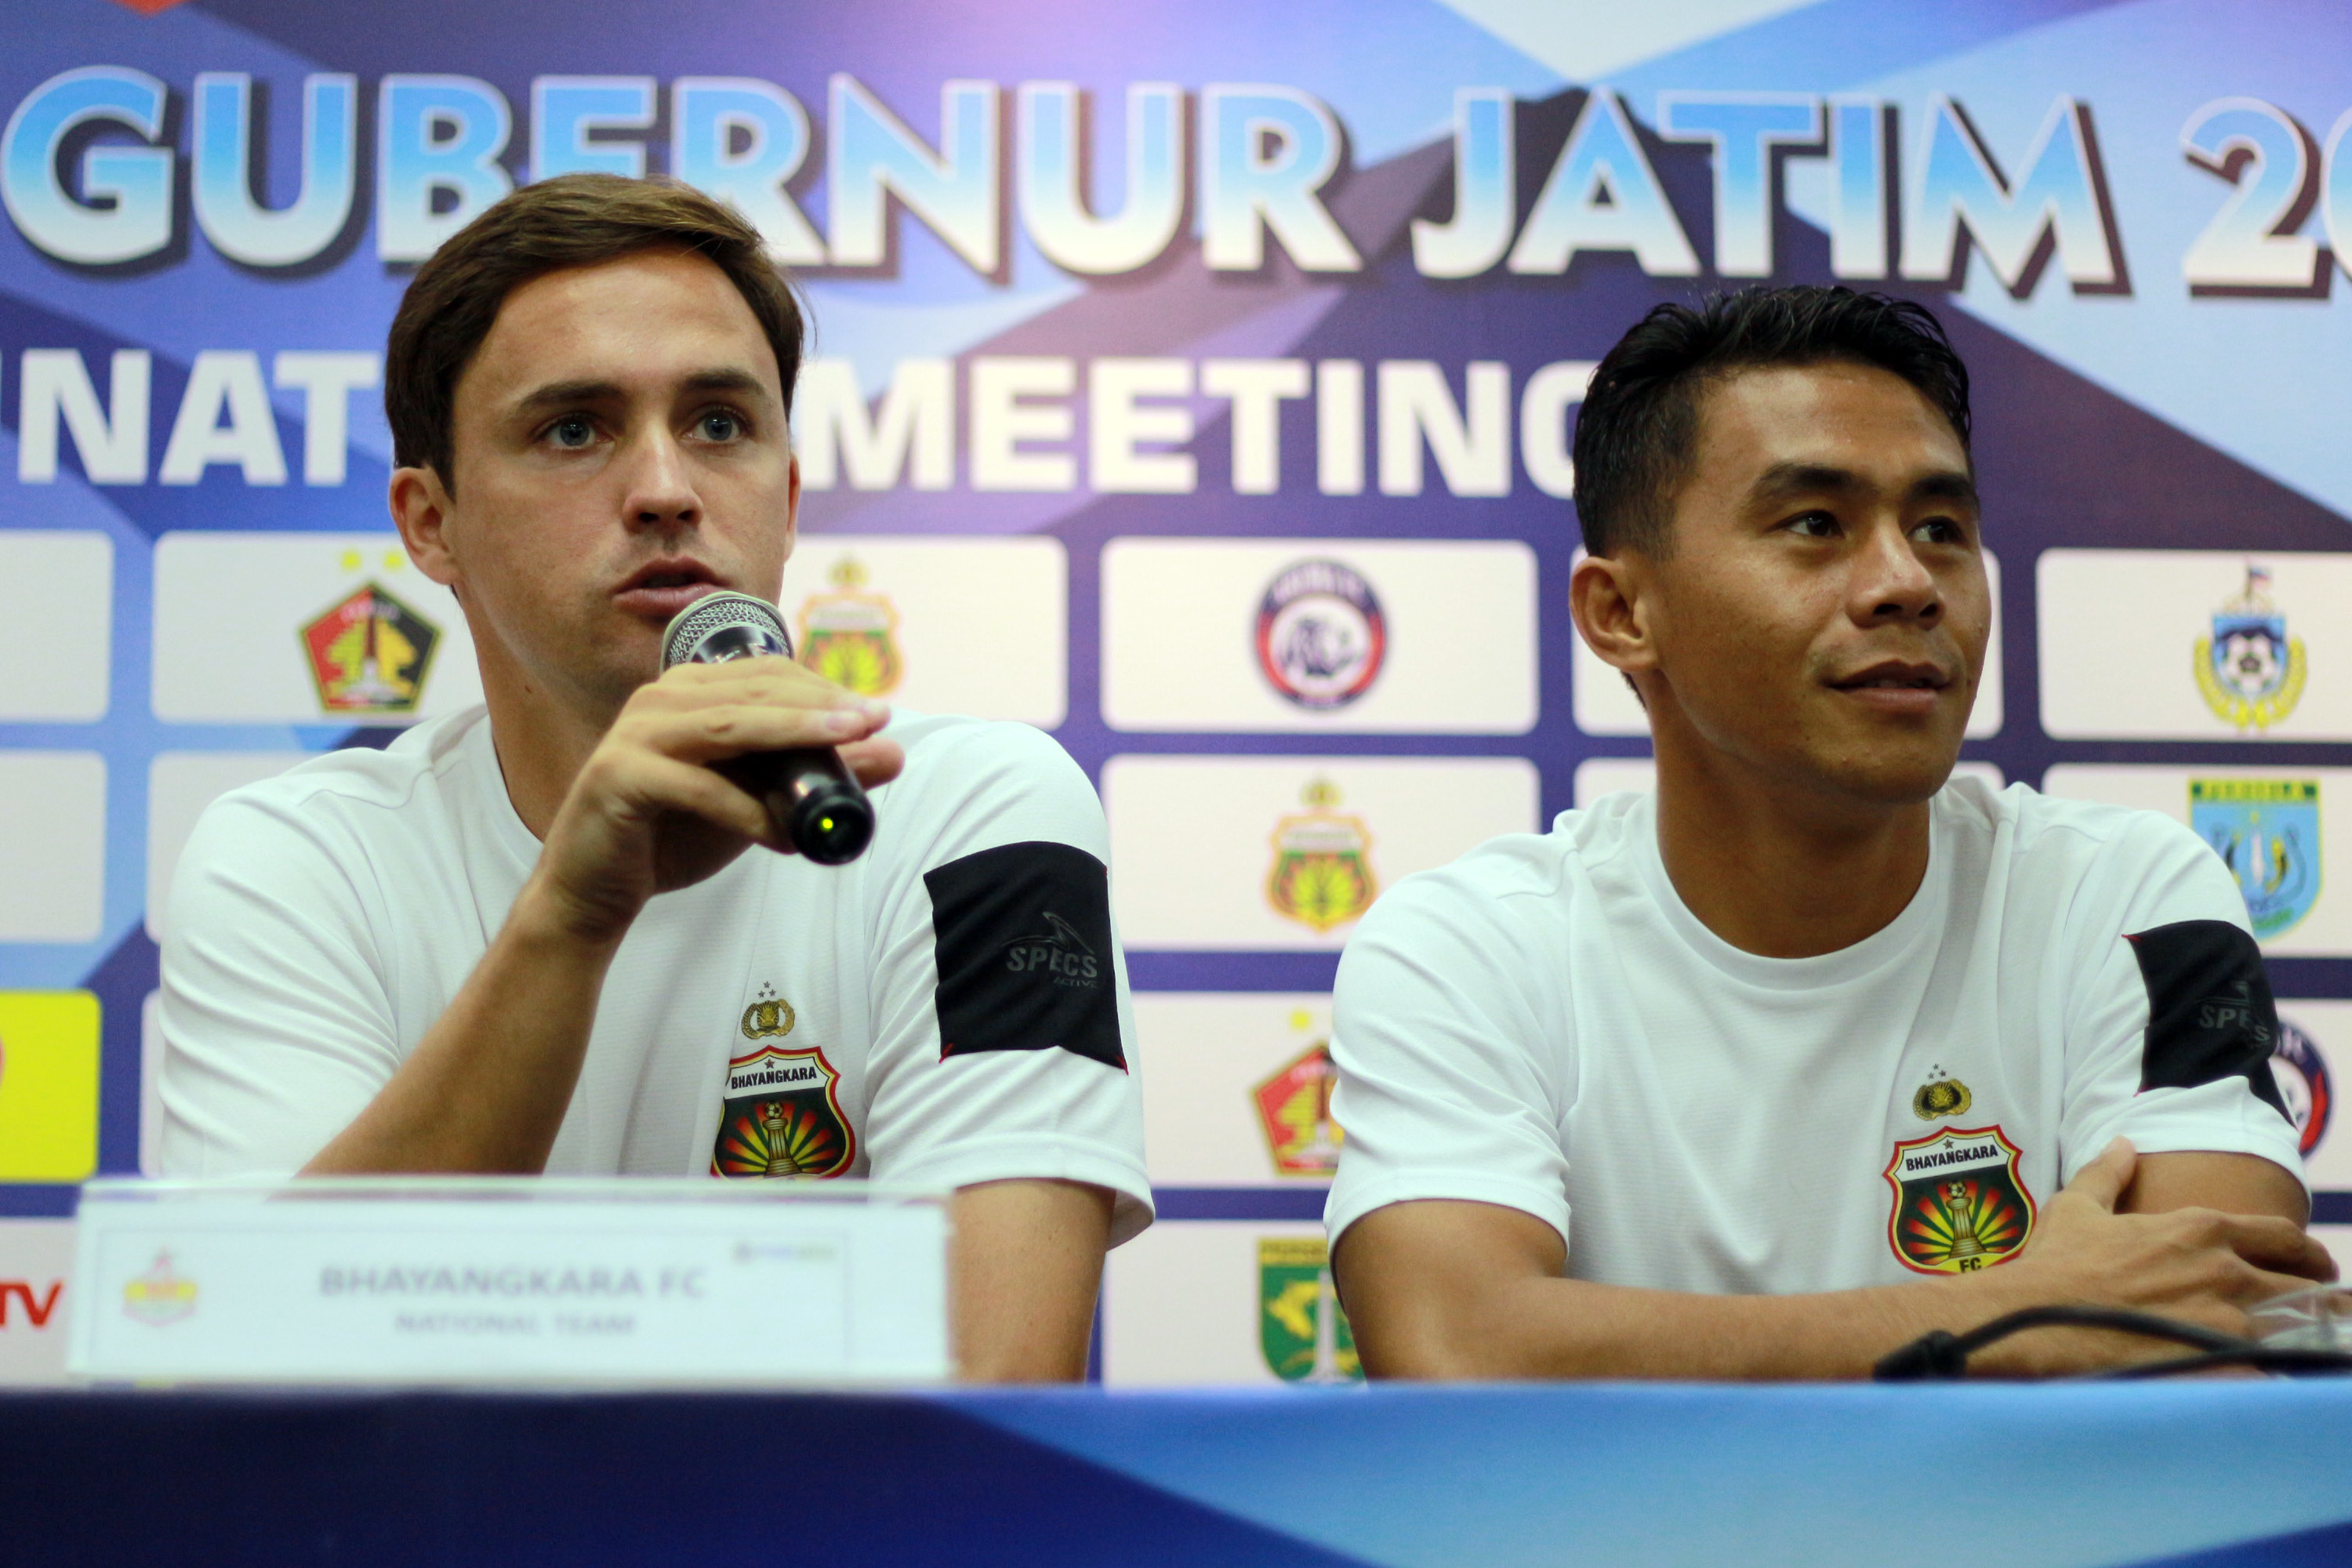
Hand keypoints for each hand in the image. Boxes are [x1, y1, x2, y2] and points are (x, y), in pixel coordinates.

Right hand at [525, 656, 904, 943]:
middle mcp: (661, 698)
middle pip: (755, 691)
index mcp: (692, 691)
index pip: (769, 675)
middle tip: (874, 723)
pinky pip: (696, 786)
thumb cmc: (676, 836)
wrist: (596, 890)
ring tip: (849, 749)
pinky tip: (781, 834)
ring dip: (794, 736)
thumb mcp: (759, 802)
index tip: (877, 714)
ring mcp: (635, 733)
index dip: (824, 690)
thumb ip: (817, 774)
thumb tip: (893, 753)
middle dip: (821, 707)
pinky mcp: (618, 775)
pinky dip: (744, 810)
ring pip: (729, 726)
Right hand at [1976, 1138, 2336, 1373]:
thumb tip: (2122, 1143)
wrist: (2036, 1319)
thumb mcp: (2077, 1207)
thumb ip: (2108, 1173)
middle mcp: (2227, 1270)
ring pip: (2300, 1327)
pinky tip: (2272, 1377)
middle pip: (2305, 1285)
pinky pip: (2274, 1371)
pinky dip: (2279, 1373)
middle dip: (2321, 1296)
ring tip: (2311, 1346)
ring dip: (2308, 1334)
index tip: (2314, 1264)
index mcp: (2200, 1228)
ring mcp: (2228, 1319)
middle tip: (2323, 1310)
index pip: (2282, 1236)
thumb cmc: (2056, 1263)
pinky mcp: (2220, 1363)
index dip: (2305, 1251)